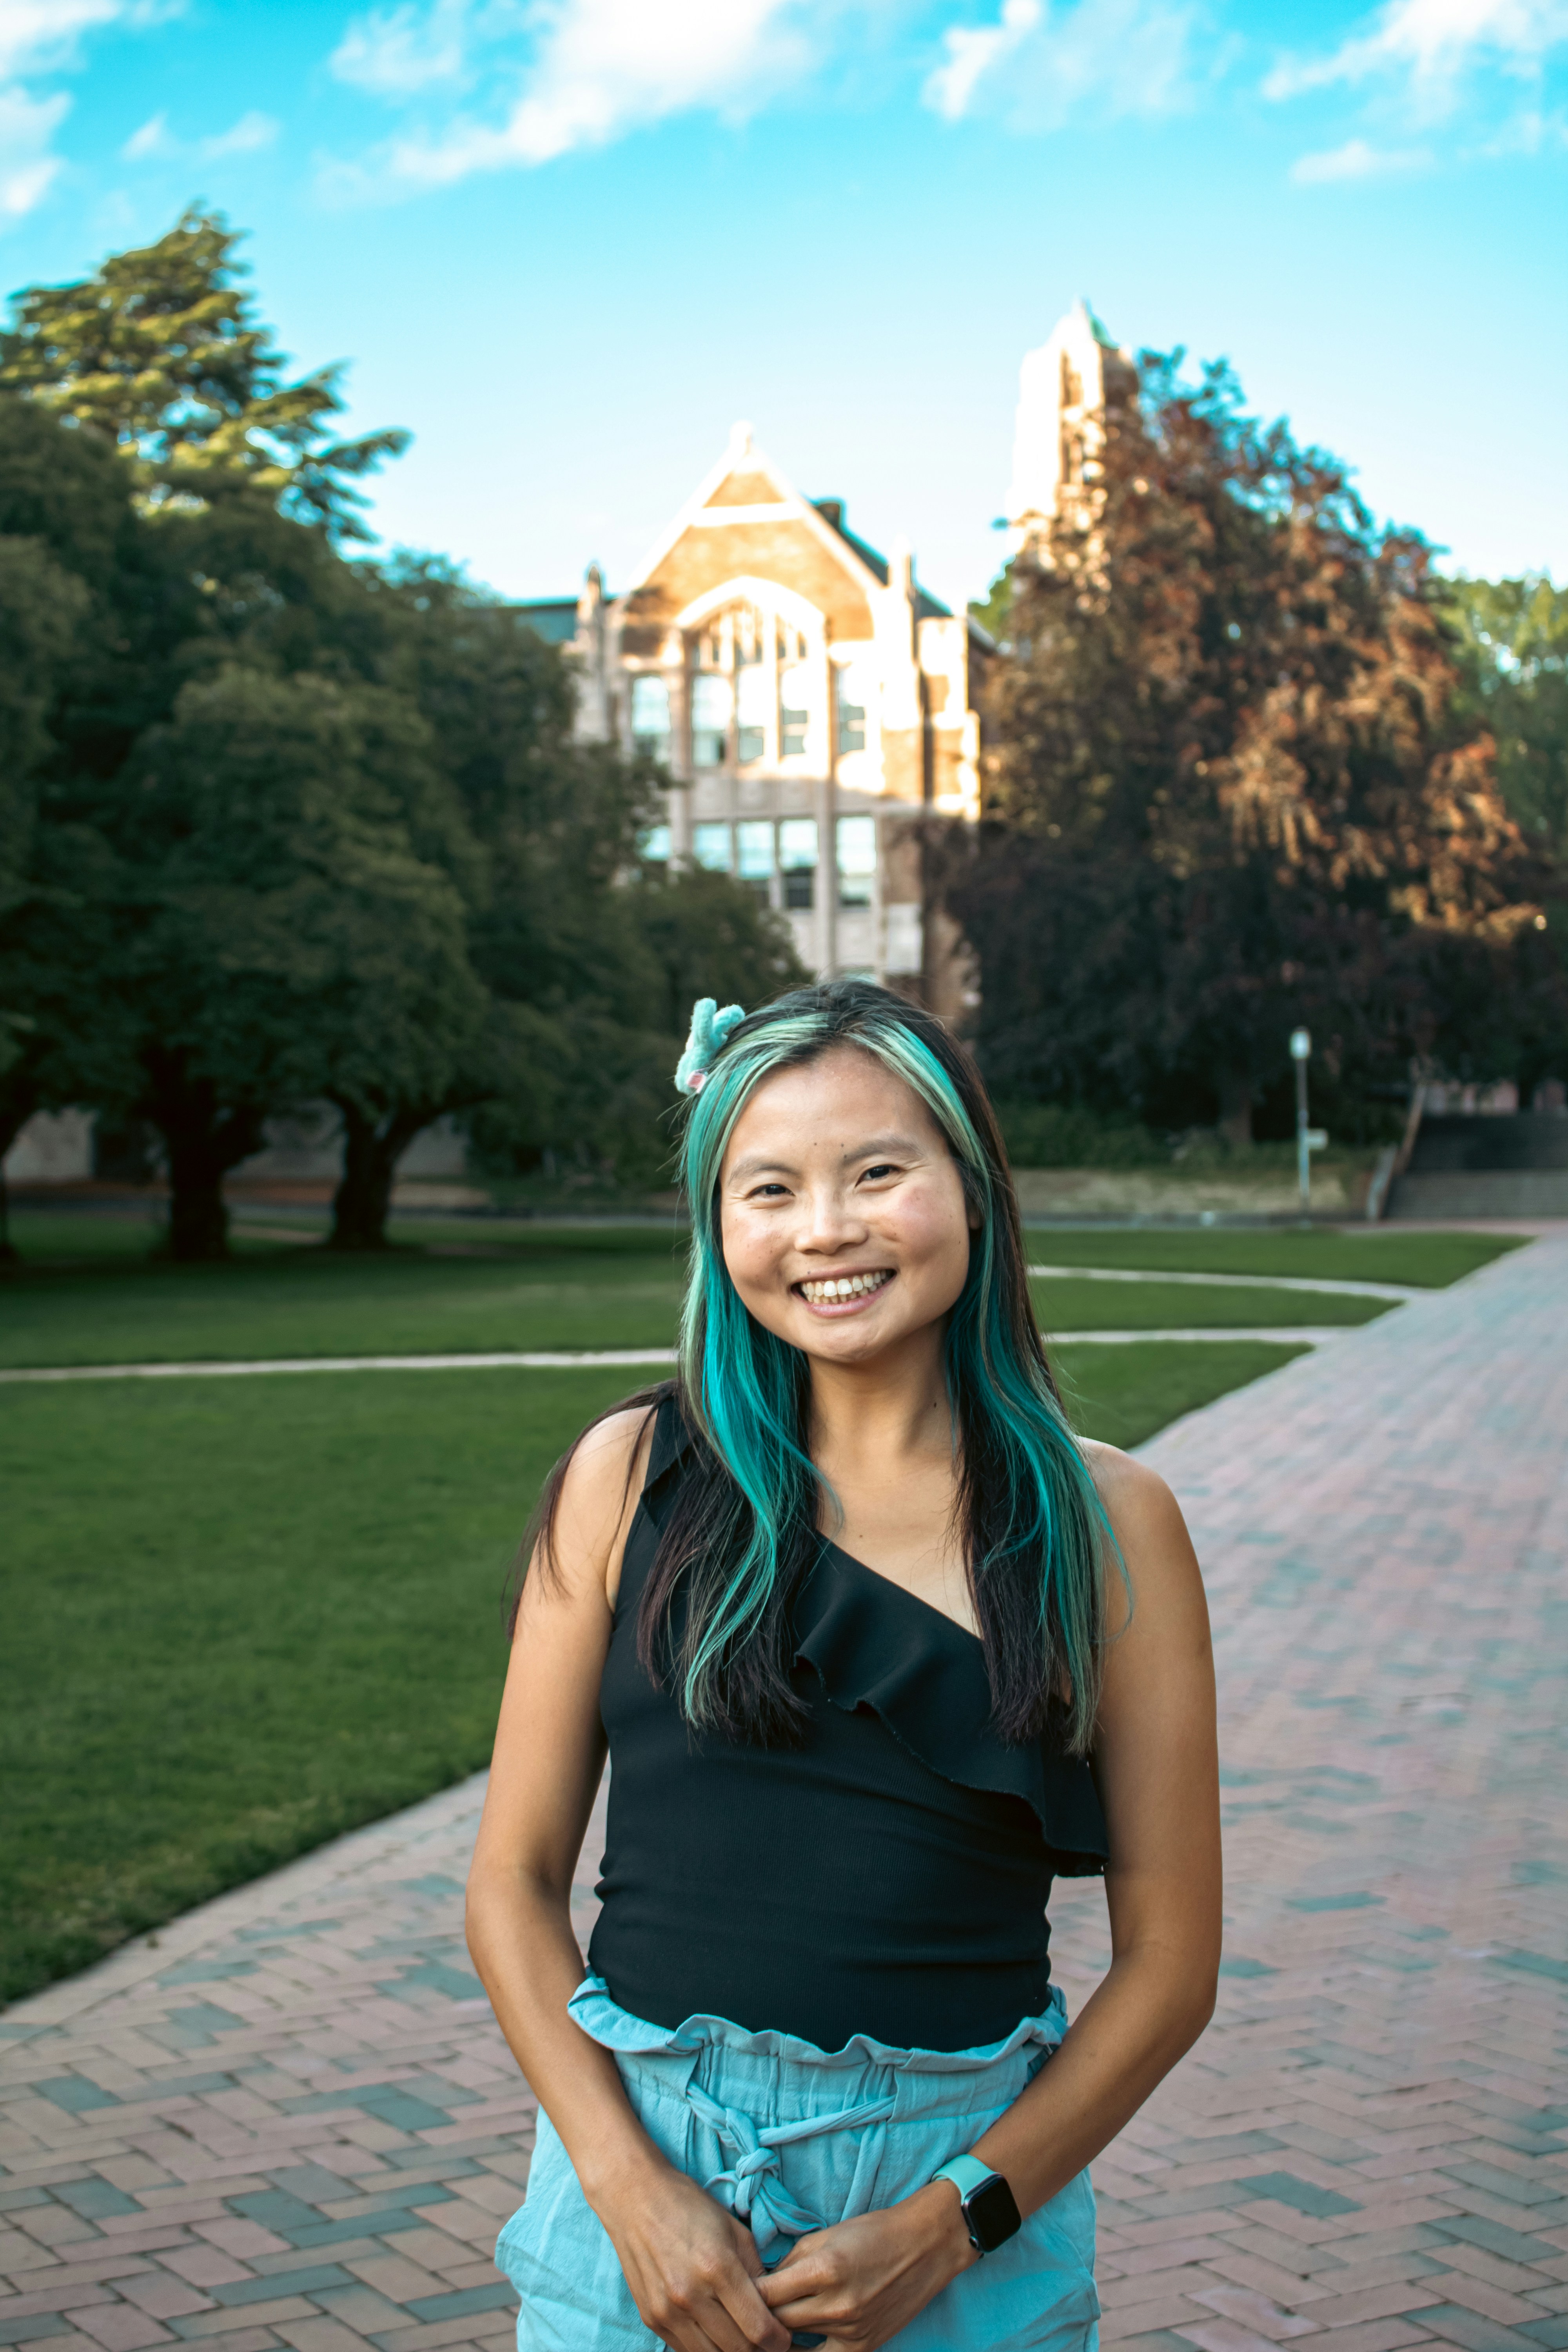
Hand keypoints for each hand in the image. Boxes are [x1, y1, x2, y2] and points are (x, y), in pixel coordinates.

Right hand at [592, 2157, 792, 2351]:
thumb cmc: (688, 2206)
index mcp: (717, 2267)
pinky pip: (685, 2349)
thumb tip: (771, 2306)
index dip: (777, 2340)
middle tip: (765, 2338)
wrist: (634, 2197)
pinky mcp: (651, 2318)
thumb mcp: (733, 2228)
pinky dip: (705, 2346)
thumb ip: (755, 2270)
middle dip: (758, 2348)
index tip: (783, 2337)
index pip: (757, 2328)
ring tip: (740, 2334)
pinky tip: (713, 2330)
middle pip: (737, 2349)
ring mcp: (667, 2311)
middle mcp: (690, 2295)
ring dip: (731, 2350)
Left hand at [756, 2180, 976, 2348]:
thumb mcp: (825, 2235)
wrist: (923, 2246)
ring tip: (770, 2322)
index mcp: (823, 2270)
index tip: (735, 2291)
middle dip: (760, 2315)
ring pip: (796, 2341)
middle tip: (747, 2309)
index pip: (766, 2295)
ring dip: (781, 2331)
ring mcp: (852, 2330)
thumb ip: (790, 2262)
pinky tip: (796, 2342)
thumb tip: (763, 2284)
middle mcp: (836, 2305)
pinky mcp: (865, 2347)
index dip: (746, 2294)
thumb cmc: (872, 2232)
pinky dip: (806, 2350)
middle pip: (777, 2322)